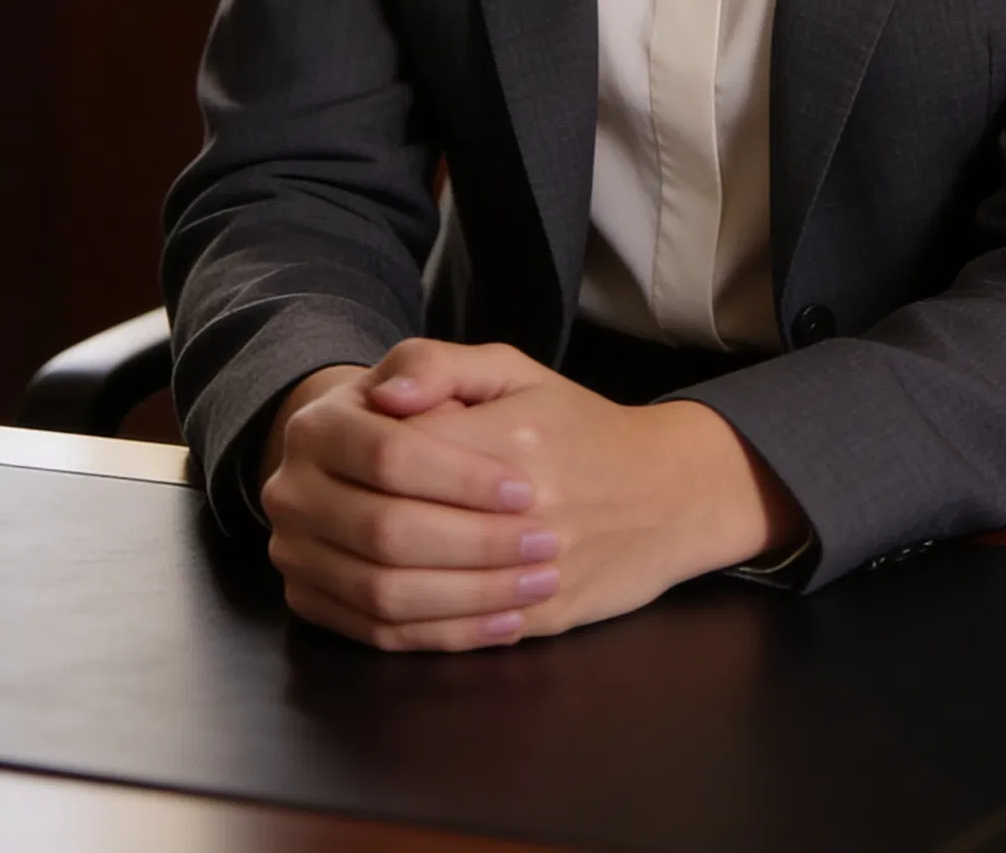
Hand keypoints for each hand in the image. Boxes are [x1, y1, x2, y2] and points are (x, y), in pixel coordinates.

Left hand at [260, 343, 803, 652]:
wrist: (666, 494)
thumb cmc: (578, 426)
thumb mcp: (513, 370)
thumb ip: (437, 365)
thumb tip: (375, 395)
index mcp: (515, 437)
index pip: (397, 454)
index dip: (366, 454)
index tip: (362, 445)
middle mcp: (528, 510)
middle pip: (392, 532)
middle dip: (352, 519)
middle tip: (340, 505)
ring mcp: (533, 575)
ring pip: (407, 594)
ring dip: (360, 574)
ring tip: (352, 552)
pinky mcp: (539, 624)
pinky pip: (442, 639)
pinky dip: (394, 625)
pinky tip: (381, 598)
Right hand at [260, 359, 557, 653]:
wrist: (380, 458)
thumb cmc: (434, 409)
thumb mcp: (452, 371)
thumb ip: (433, 366)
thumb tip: (396, 394)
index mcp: (317, 426)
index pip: (390, 456)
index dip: (459, 479)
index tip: (525, 490)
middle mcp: (291, 492)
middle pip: (384, 532)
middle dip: (473, 543)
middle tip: (543, 544)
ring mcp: (295, 554)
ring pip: (383, 592)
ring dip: (468, 596)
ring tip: (536, 584)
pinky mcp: (312, 603)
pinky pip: (381, 634)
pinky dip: (448, 634)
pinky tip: (505, 621)